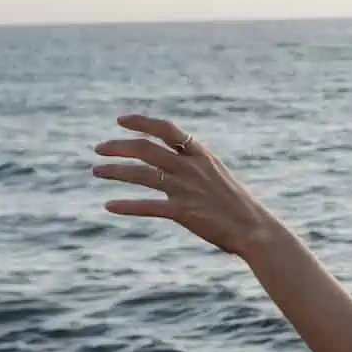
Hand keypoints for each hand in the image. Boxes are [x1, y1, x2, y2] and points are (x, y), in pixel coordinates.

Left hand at [92, 115, 279, 256]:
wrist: (255, 230)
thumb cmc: (237, 205)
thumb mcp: (216, 176)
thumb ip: (193, 166)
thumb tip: (168, 160)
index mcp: (201, 155)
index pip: (166, 129)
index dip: (141, 122)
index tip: (120, 121)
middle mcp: (191, 168)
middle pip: (146, 148)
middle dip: (118, 146)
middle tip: (98, 148)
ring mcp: (187, 190)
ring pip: (142, 175)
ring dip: (115, 171)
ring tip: (96, 171)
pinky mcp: (184, 213)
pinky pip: (148, 206)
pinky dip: (126, 206)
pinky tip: (110, 206)